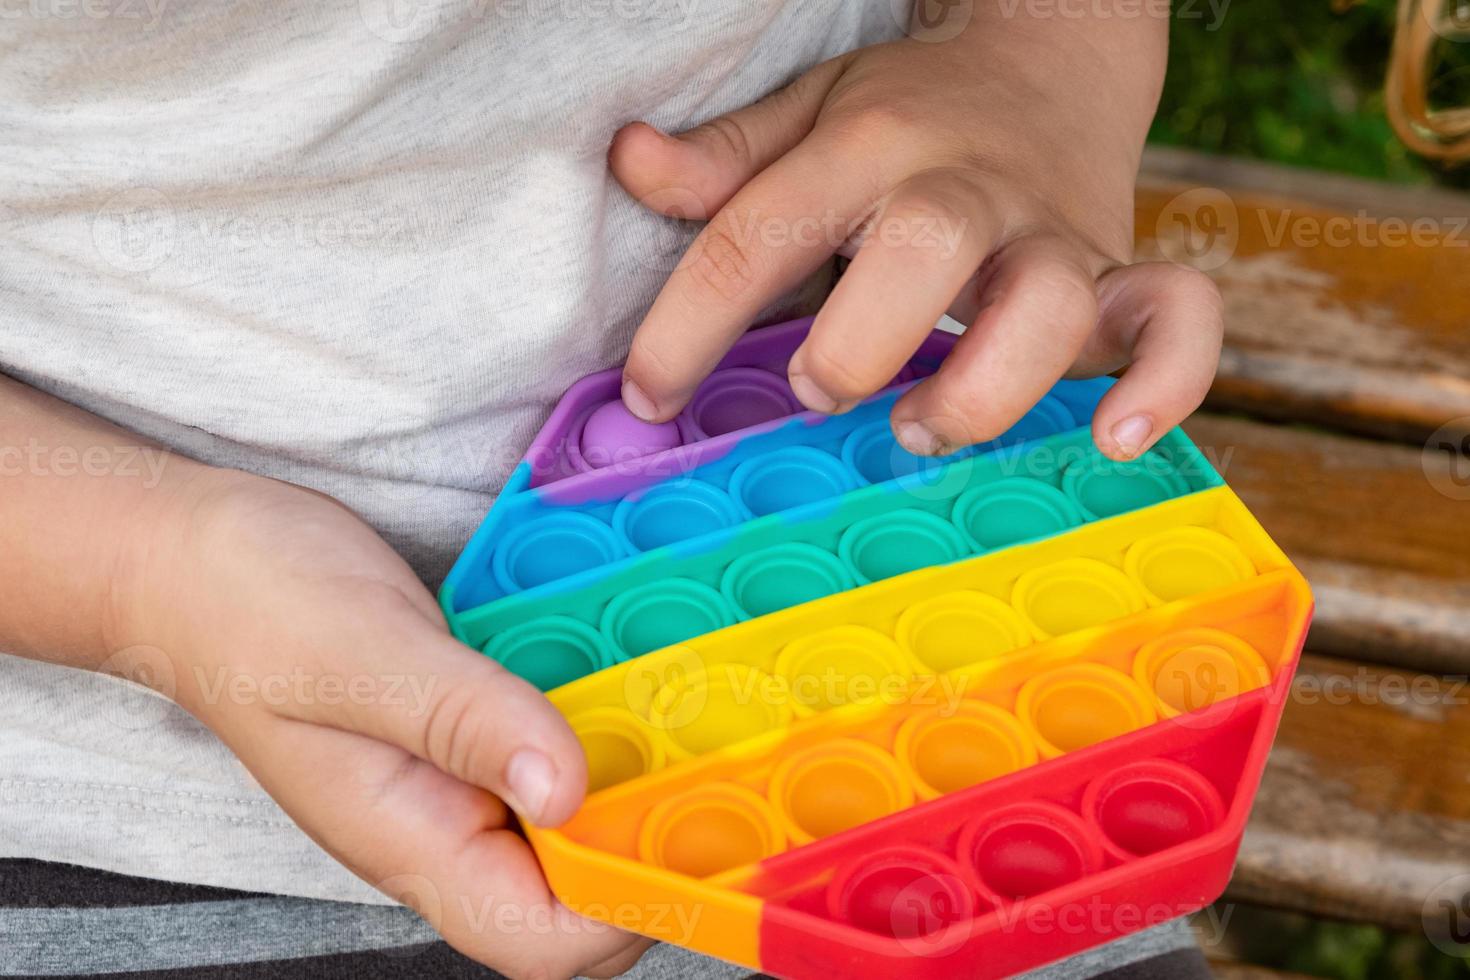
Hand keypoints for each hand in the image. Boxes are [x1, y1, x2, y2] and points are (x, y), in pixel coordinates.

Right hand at [109, 469, 649, 978]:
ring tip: (684, 719)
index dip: (625, 907)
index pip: (540, 940)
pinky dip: (602, 732)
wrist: (193, 561)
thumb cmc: (249, 606)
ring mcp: (457, 783)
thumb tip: (565, 792)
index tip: (686, 829)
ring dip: (636, 786)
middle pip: (576, 896)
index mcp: (412, 842)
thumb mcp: (360, 654)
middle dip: (650, 846)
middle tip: (702, 759)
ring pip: (574, 827)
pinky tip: (629, 681)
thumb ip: (463, 721)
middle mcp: (444, 829)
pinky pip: (554, 758)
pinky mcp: (468, 734)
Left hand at [610, 6, 1222, 459]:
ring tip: (922, 429)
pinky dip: (1166, 382)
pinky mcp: (1120, 270)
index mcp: (868, 147)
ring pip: (1050, 301)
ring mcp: (1052, 233)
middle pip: (924, 246)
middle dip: (859, 338)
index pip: (761, 228)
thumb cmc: (907, 115)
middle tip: (815, 392)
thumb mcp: (809, 115)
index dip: (687, 325)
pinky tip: (1113, 440)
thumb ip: (726, 157)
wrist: (1048, 59)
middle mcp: (964, 189)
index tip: (649, 398)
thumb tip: (630, 163)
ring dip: (985, 382)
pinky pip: (1181, 319)